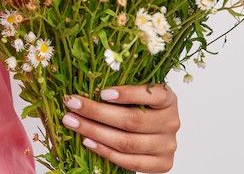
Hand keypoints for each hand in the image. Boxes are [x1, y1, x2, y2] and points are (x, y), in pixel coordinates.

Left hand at [60, 81, 179, 172]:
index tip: (102, 93)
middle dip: (97, 113)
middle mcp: (171, 122)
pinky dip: (106, 152)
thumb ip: (120, 89)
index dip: (128, 94)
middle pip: (132, 121)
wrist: (154, 135)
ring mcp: (168, 145)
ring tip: (73, 122)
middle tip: (72, 104)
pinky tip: (88, 141)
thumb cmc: (139, 106)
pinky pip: (131, 162)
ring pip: (128, 143)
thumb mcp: (136, 92)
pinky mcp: (162, 164)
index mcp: (169, 99)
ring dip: (95, 132)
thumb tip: (84, 80)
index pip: (154, 95)